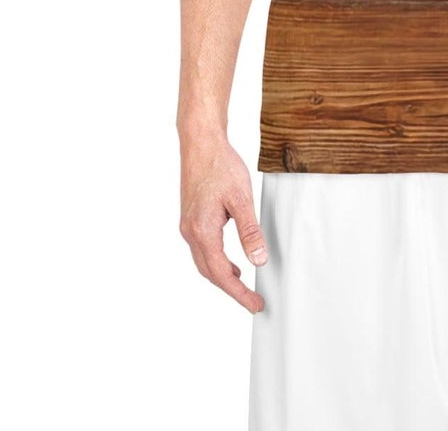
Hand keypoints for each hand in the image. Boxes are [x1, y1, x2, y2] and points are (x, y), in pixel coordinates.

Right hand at [178, 135, 268, 312]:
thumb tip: (258, 260)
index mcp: (202, 231)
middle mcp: (191, 232)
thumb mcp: (241, 198)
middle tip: (252, 300)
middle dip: (231, 290)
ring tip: (242, 285)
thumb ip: (250, 231)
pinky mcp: (191, 218)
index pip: (221, 274)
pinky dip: (216, 260)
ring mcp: (188, 225)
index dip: (239, 293)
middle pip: (210, 272)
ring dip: (222, 276)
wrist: (200, 143)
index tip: (255, 305)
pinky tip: (230, 260)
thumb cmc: (220, 165)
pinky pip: (203, 249)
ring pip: (204, 261)